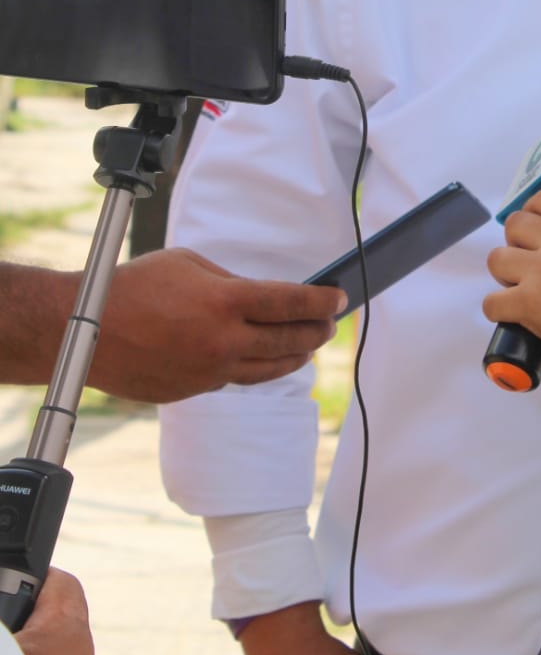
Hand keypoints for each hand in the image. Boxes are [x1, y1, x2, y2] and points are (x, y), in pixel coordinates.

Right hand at [90, 248, 345, 401]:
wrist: (88, 331)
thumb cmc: (134, 286)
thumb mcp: (188, 263)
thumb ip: (230, 281)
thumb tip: (259, 297)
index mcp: (226, 301)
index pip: (291, 303)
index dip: (321, 301)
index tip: (340, 298)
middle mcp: (224, 341)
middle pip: (288, 340)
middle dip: (316, 330)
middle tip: (332, 323)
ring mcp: (210, 371)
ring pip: (269, 369)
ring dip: (296, 356)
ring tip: (309, 345)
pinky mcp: (195, 391)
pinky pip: (237, 379)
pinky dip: (257, 368)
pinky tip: (266, 359)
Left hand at [483, 188, 540, 380]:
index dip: (533, 214)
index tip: (534, 231)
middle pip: (514, 225)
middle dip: (516, 245)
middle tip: (529, 266)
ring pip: (497, 259)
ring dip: (505, 276)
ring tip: (522, 292)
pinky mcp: (529, 301)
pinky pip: (491, 301)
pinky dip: (498, 311)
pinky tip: (514, 317)